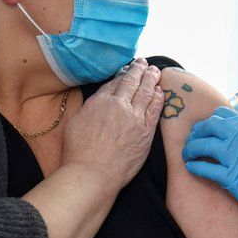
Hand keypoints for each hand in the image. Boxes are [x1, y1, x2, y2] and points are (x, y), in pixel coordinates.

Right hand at [61, 58, 162, 189]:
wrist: (92, 173)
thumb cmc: (78, 153)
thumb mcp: (76, 122)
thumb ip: (91, 107)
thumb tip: (100, 100)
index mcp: (100, 101)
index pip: (115, 82)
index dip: (123, 74)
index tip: (128, 70)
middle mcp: (119, 105)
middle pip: (132, 82)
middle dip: (139, 70)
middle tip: (144, 63)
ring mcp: (135, 117)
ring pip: (147, 91)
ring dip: (152, 79)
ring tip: (156, 71)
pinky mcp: (146, 131)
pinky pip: (156, 109)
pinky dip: (159, 97)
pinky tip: (160, 91)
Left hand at [182, 106, 237, 231]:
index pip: (224, 115)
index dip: (211, 121)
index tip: (207, 130)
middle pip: (210, 126)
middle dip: (198, 132)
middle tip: (193, 140)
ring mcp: (237, 158)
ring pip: (203, 146)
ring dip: (191, 149)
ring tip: (188, 155)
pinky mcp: (234, 180)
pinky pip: (206, 170)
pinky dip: (195, 167)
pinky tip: (192, 168)